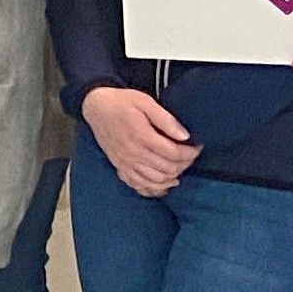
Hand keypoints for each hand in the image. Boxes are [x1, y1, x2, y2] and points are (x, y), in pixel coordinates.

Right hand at [82, 85, 202, 199]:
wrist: (96, 108)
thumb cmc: (121, 102)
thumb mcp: (145, 102)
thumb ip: (166, 119)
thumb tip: (185, 135)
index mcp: (141, 136)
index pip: (173, 153)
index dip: (190, 153)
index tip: (197, 147)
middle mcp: (133, 153)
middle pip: (167, 169)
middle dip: (184, 165)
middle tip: (190, 156)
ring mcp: (126, 163)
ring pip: (155, 181)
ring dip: (172, 178)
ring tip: (180, 168)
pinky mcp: (120, 167)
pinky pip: (138, 185)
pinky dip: (153, 189)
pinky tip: (163, 185)